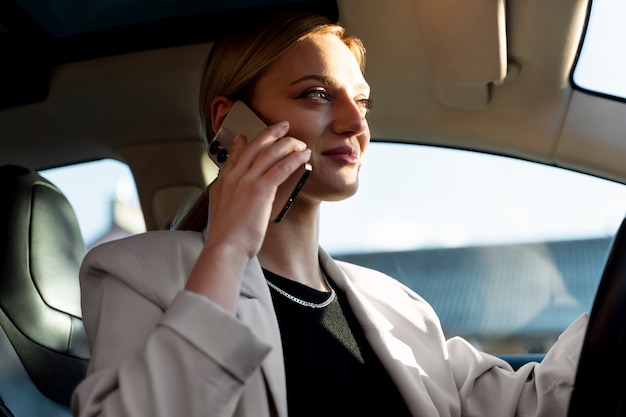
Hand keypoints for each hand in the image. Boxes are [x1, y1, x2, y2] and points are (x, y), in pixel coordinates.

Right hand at [206, 121, 309, 256]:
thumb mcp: (220, 214)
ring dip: (286, 144)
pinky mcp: (260, 189)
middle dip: (269, 133)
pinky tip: (303, 155)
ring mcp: (246, 181)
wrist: (225, 248)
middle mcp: (233, 178)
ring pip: (269, 153)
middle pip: (253, 147)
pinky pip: (281, 167)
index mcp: (222, 184)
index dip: (241, 144)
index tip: (244, 137)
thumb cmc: (226, 240)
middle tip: (281, 126)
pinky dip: (294, 159)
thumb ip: (227, 201)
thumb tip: (236, 200)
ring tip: (298, 141)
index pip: (233, 157)